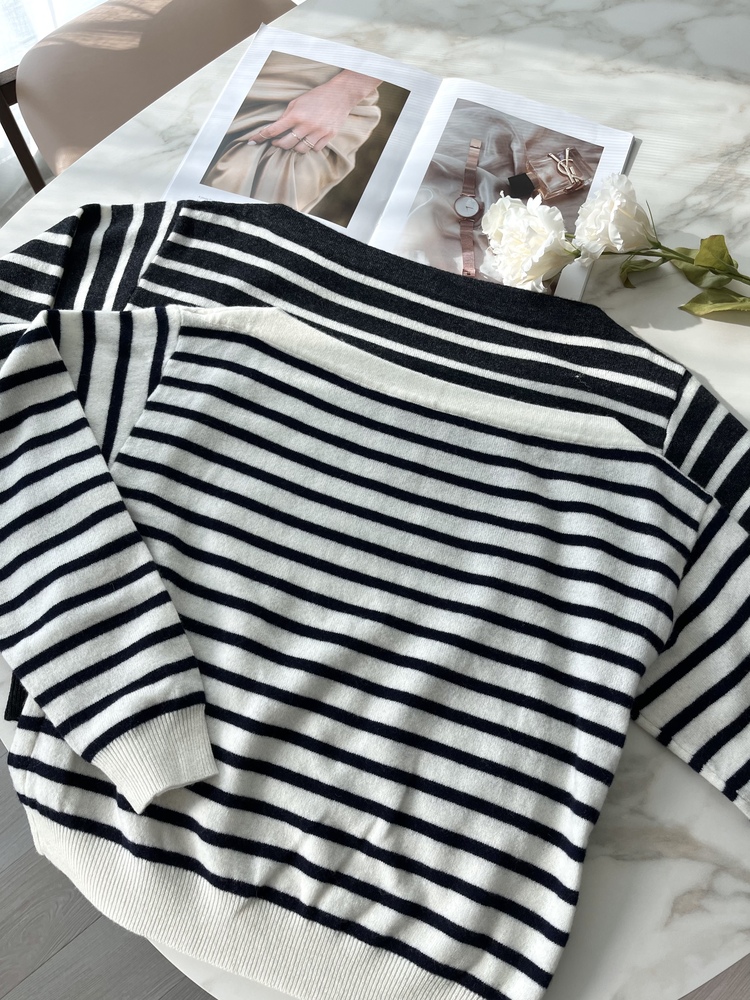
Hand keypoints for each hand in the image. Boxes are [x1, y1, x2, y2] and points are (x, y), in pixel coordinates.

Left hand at [243, 70, 380, 153]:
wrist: (340, 94)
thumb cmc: (317, 96)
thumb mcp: (298, 102)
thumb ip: (286, 116)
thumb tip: (276, 128)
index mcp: (296, 115)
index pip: (274, 130)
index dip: (261, 136)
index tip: (252, 141)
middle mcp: (306, 125)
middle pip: (286, 144)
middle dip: (278, 144)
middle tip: (276, 142)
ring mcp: (318, 132)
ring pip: (300, 150)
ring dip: (294, 147)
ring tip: (294, 141)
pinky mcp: (328, 136)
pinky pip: (315, 149)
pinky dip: (310, 147)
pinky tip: (309, 141)